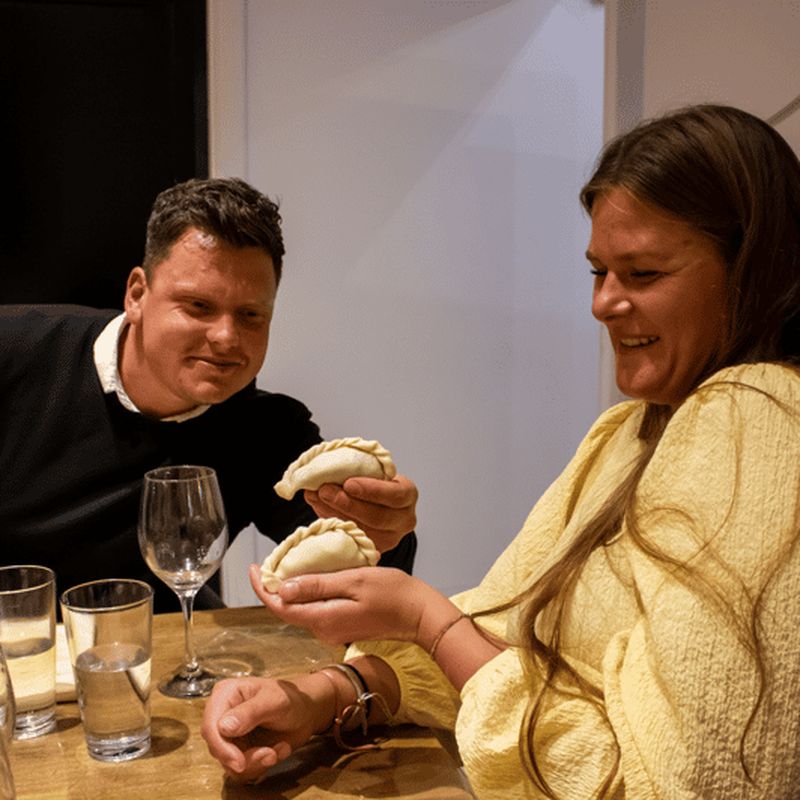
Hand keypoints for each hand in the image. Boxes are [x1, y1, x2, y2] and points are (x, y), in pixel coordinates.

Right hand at [201, 675, 329, 782]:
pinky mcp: (238, 750)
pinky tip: (278, 750)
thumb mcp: (274, 701)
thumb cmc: (290, 698)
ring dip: (257, 763)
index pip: (210, 727)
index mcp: (225, 695)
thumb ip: (249, 712)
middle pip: (218, 748)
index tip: (240, 763)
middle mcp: (222, 714)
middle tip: (271, 754)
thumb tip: (222, 727)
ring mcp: (229, 734)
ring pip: (229, 763)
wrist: (305, 712)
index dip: (221, 747)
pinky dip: (261, 765)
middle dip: (246, 757)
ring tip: (279, 749)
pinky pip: (241, 769)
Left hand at [248, 564, 455, 647]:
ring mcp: (333, 630)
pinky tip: (310, 577)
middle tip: (268, 561)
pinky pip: (315, 610)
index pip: (280, 606)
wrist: (419, 614)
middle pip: (287, 609)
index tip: (253, 567)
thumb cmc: (392, 593)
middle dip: (273, 587)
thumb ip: (317, 586)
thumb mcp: (353, 581)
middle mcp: (323, 630)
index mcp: (323, 619)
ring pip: (300, 609)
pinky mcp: (341, 626)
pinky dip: (306, 594)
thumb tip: (281, 588)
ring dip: (290, 590)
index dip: (261, 588)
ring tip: (285, 565)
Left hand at [304, 474, 417, 551]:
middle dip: (347, 504)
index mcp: (408, 495)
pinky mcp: (373, 550)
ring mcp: (389, 539)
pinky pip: (352, 539)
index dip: (372, 490)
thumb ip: (358, 469)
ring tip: (316, 498)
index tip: (348, 483)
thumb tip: (326, 470)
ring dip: (334, 513)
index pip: (395, 495)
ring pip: (362, 531)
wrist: (379, 503)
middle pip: (377, 517)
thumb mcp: (376, 472)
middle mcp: (403, 520)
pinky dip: (332, 522)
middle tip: (324, 491)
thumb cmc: (377, 482)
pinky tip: (319, 509)